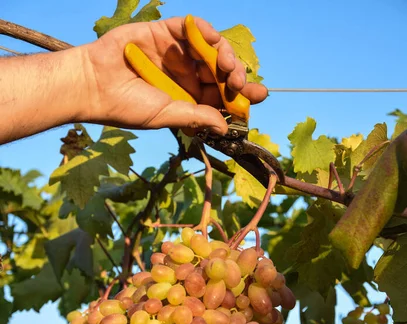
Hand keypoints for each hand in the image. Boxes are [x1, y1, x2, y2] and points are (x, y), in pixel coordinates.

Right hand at [80, 16, 267, 133]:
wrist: (94, 85)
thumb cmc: (126, 106)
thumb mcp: (167, 116)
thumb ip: (196, 117)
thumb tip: (225, 128)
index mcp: (188, 98)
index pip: (221, 95)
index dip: (241, 95)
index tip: (259, 96)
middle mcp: (186, 75)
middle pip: (221, 72)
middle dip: (237, 76)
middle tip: (241, 84)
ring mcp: (176, 52)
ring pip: (212, 49)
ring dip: (225, 56)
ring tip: (229, 67)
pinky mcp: (164, 32)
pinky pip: (192, 27)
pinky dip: (206, 32)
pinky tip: (215, 42)